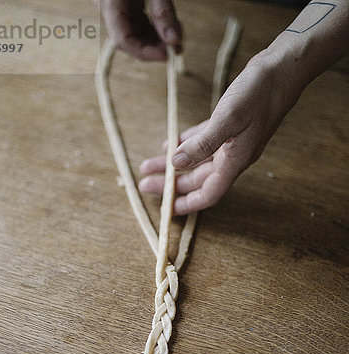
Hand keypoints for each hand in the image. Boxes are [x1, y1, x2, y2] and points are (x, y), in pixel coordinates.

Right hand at [98, 0, 181, 60]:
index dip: (145, 52)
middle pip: (130, 40)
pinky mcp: (126, 6)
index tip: (166, 56)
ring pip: (136, 34)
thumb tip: (174, 42)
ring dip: (158, 40)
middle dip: (155, 47)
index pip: (122, 40)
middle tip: (177, 48)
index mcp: (109, 3)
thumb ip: (163, 12)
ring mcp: (117, 9)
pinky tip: (170, 28)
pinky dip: (155, 29)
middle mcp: (110, 9)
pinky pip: (139, 24)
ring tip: (177, 37)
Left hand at [139, 50, 304, 213]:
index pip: (208, 193)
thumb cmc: (260, 93)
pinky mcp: (230, 125)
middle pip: (198, 179)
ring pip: (197, 160)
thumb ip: (202, 144)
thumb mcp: (228, 118)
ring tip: (149, 164)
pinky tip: (171, 143)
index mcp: (235, 161)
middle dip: (171, 183)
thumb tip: (176, 164)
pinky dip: (187, 144)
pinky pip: (203, 141)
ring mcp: (232, 141)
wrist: (284, 68)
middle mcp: (233, 156)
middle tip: (145, 183)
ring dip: (174, 164)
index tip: (166, 209)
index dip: (187, 204)